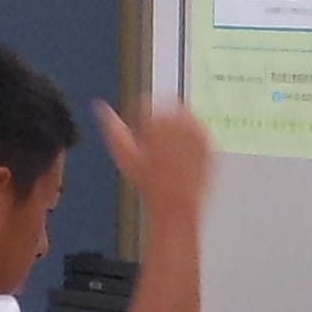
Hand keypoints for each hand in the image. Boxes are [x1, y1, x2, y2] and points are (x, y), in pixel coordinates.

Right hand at [92, 98, 216, 226]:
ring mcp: (198, 133)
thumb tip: (102, 109)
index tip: (138, 129)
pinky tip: (183, 155)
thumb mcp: (125, 155)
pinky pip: (200, 132)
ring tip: (168, 149)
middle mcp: (181, 122)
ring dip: (175, 128)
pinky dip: (191, 140)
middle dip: (159, 122)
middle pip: (167, 108)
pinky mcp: (210, 144)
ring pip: (185, 117)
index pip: (146, 105)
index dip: (138, 118)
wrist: (176, 207)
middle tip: (153, 141)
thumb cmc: (150, 186)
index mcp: (158, 120)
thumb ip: (113, 128)